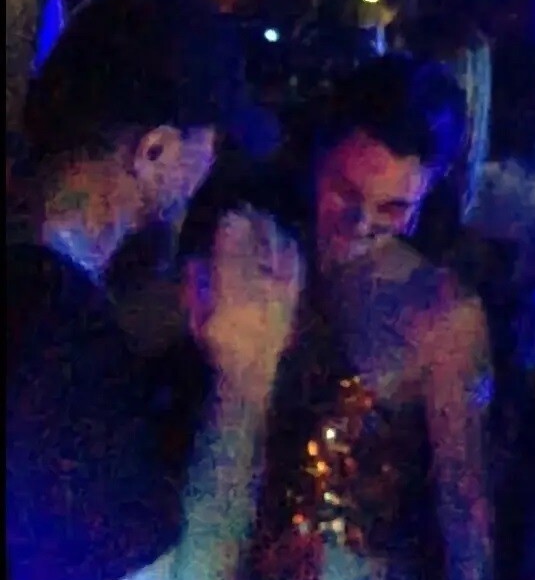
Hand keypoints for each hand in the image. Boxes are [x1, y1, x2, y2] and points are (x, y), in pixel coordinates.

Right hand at [186, 207, 302, 406]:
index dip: (231, 232)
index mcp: (227, 297)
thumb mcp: (198, 316)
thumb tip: (195, 259)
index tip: (229, 214)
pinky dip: (290, 252)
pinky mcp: (291, 302)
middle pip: (255, 251)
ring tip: (265, 218)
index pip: (231, 256)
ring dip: (271, 234)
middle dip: (252, 226)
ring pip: (276, 258)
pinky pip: (294, 271)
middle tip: (246, 208)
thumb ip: (196, 287)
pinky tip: (288, 240)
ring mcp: (276, 297)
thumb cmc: (218, 343)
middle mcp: (255, 294)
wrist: (250, 371)